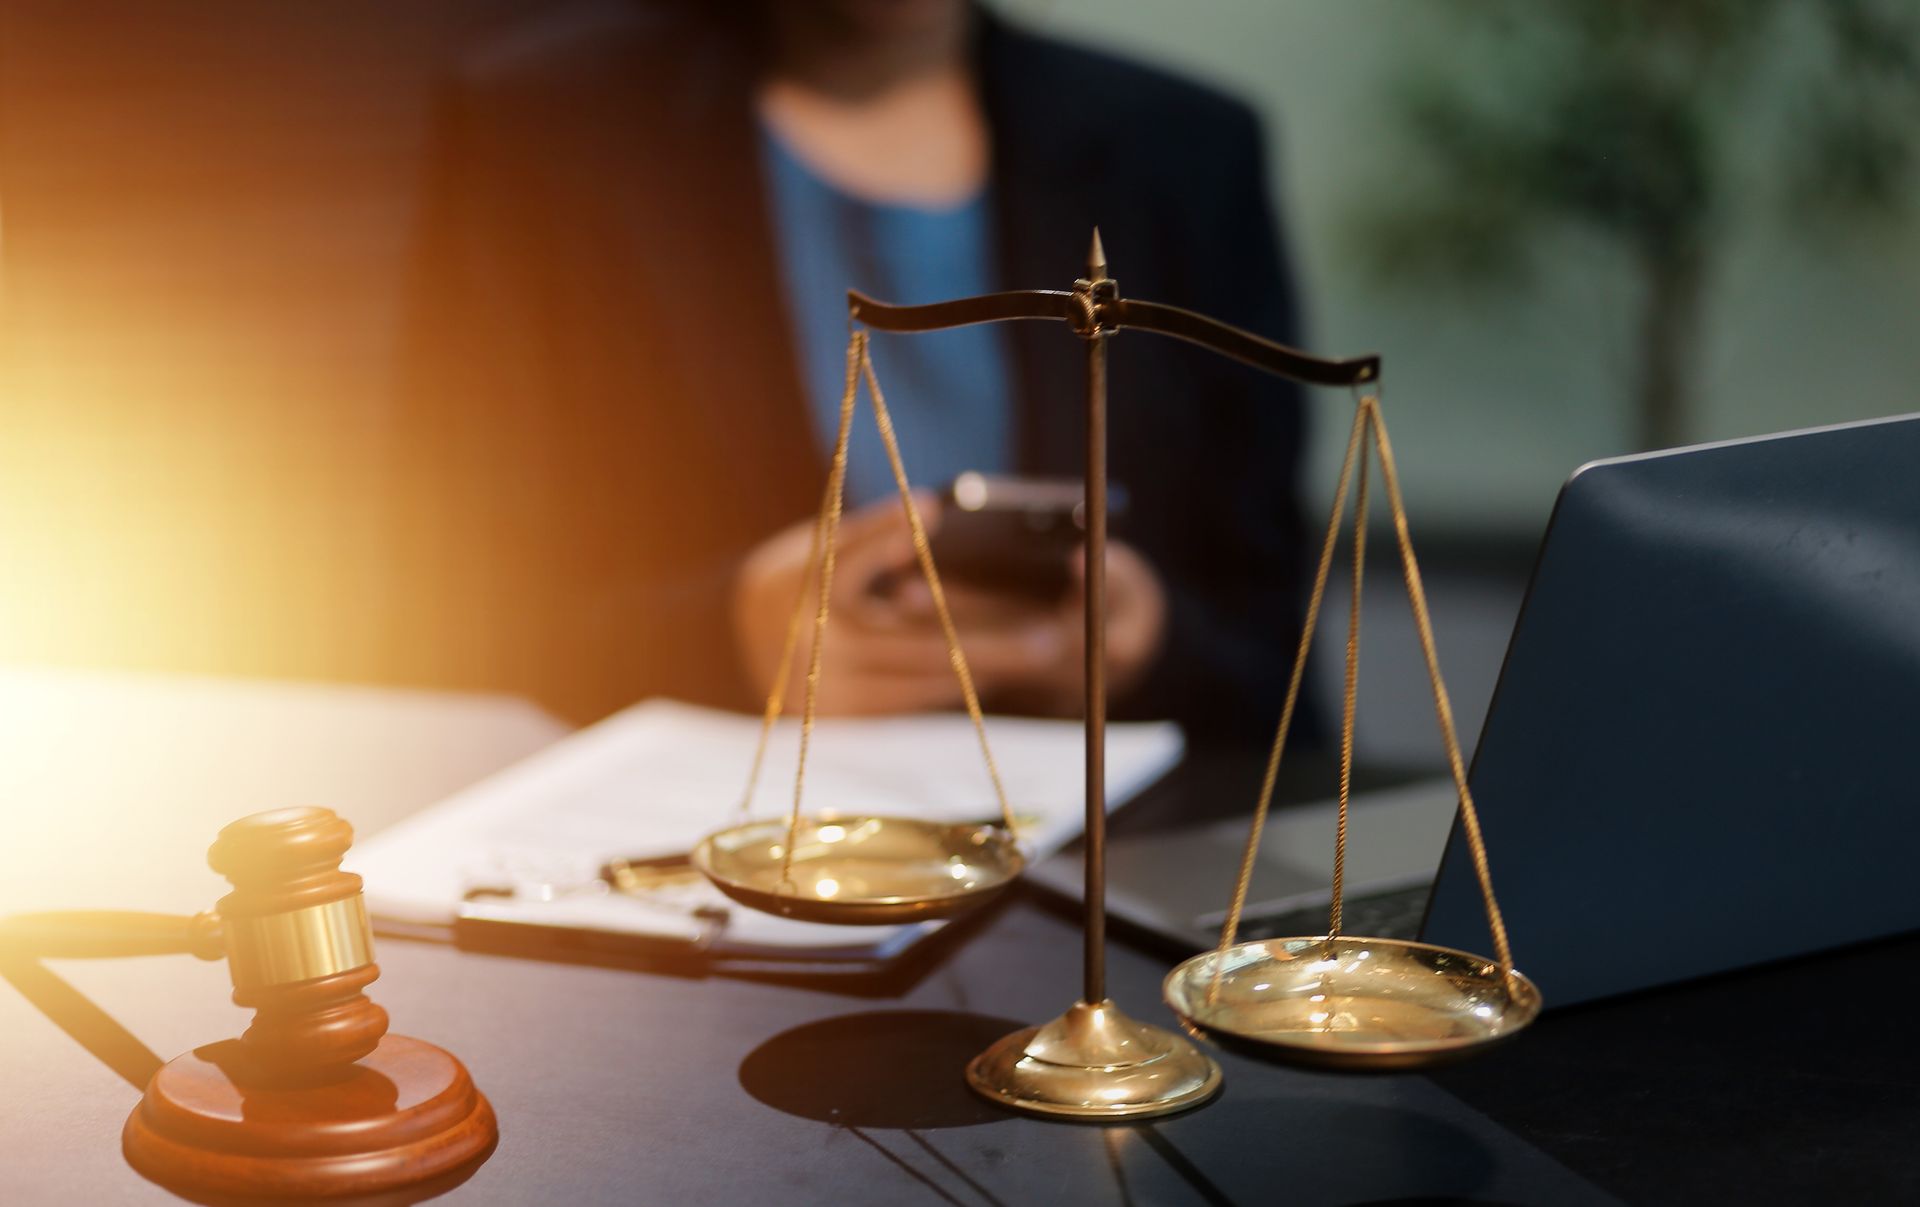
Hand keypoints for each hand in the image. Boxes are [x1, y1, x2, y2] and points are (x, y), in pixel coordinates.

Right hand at [733, 494, 1168, 716]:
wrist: (724, 647)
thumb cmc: (787, 584)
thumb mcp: (813, 547)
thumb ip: (869, 532)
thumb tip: (935, 509)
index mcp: (797, 588)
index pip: (848, 557)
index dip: (887, 533)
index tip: (936, 505)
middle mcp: (812, 645)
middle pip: (915, 644)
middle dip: (991, 642)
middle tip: (1051, 638)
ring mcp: (825, 690)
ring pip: (923, 679)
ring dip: (985, 668)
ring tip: (1040, 654)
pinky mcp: (839, 719)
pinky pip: (911, 700)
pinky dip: (954, 683)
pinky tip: (996, 672)